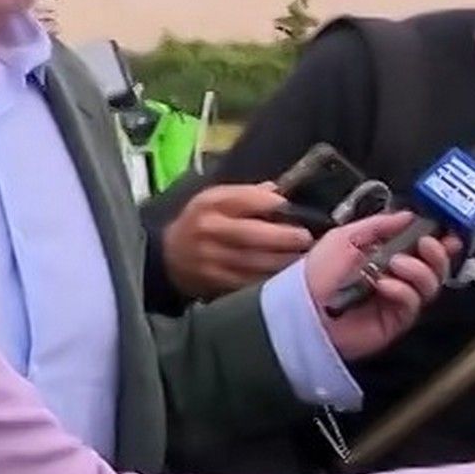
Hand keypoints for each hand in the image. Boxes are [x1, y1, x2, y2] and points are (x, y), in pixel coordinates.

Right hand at [162, 183, 313, 300]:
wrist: (168, 257)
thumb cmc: (200, 222)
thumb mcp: (213, 199)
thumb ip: (245, 194)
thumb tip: (277, 191)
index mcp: (210, 204)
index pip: (243, 199)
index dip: (271, 204)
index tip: (292, 208)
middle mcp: (209, 230)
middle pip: (251, 235)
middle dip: (283, 237)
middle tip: (306, 238)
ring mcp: (211, 259)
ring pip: (253, 262)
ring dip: (283, 261)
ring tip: (304, 257)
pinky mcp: (215, 282)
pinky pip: (249, 282)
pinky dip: (270, 279)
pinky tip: (287, 276)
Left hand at [305, 211, 456, 360]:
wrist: (302, 308)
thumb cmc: (317, 272)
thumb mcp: (346, 237)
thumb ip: (379, 225)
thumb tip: (409, 215)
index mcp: (385, 255)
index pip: (421, 248)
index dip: (439, 241)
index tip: (448, 233)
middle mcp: (396, 278)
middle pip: (434, 268)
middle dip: (437, 254)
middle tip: (427, 245)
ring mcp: (397, 301)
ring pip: (430, 286)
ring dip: (419, 271)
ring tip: (395, 265)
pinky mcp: (395, 322)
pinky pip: (412, 305)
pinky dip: (403, 291)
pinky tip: (384, 286)